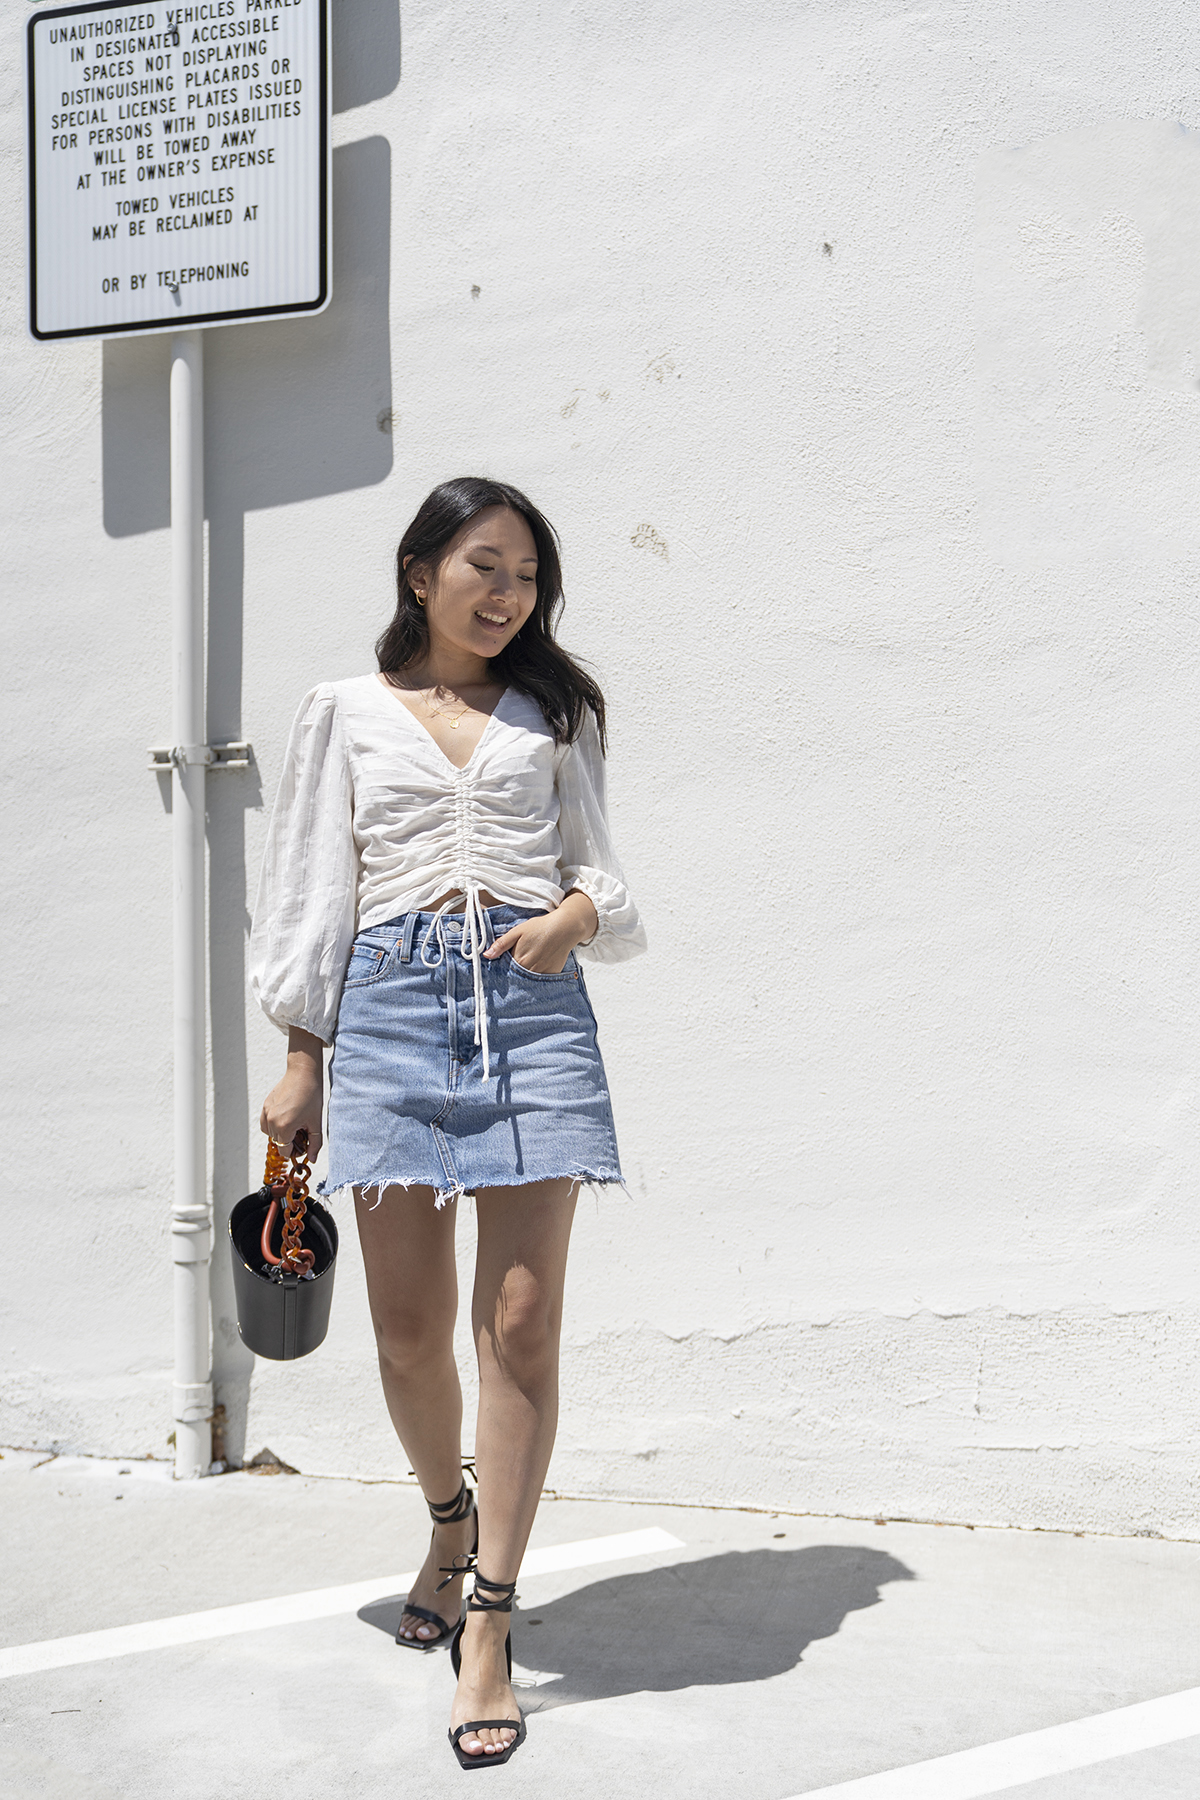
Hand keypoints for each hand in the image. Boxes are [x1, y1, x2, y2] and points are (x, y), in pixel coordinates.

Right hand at [260, 1028, 324, 1154]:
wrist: (302, 1073)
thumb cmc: (311, 1095)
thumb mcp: (316, 1122)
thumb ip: (315, 1144)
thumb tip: (312, 1159)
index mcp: (284, 1127)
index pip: (285, 1151)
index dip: (295, 1151)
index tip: (303, 1145)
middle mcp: (272, 1121)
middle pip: (279, 1144)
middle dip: (290, 1142)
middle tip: (302, 1132)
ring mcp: (266, 1113)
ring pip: (271, 1134)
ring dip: (281, 1134)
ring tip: (294, 1123)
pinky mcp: (265, 1106)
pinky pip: (265, 1124)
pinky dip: (273, 1125)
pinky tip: (286, 1117)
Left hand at [484, 890, 597, 973]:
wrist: (565, 927)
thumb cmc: (540, 927)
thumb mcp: (517, 931)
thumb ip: (501, 944)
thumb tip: (486, 955)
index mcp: (519, 960)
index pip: (505, 971)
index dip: (502, 970)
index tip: (499, 970)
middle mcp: (530, 970)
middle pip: (517, 978)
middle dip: (512, 976)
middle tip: (514, 969)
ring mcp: (542, 973)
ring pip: (529, 980)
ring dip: (525, 977)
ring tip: (526, 967)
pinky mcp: (552, 974)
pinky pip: (541, 980)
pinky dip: (537, 977)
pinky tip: (538, 967)